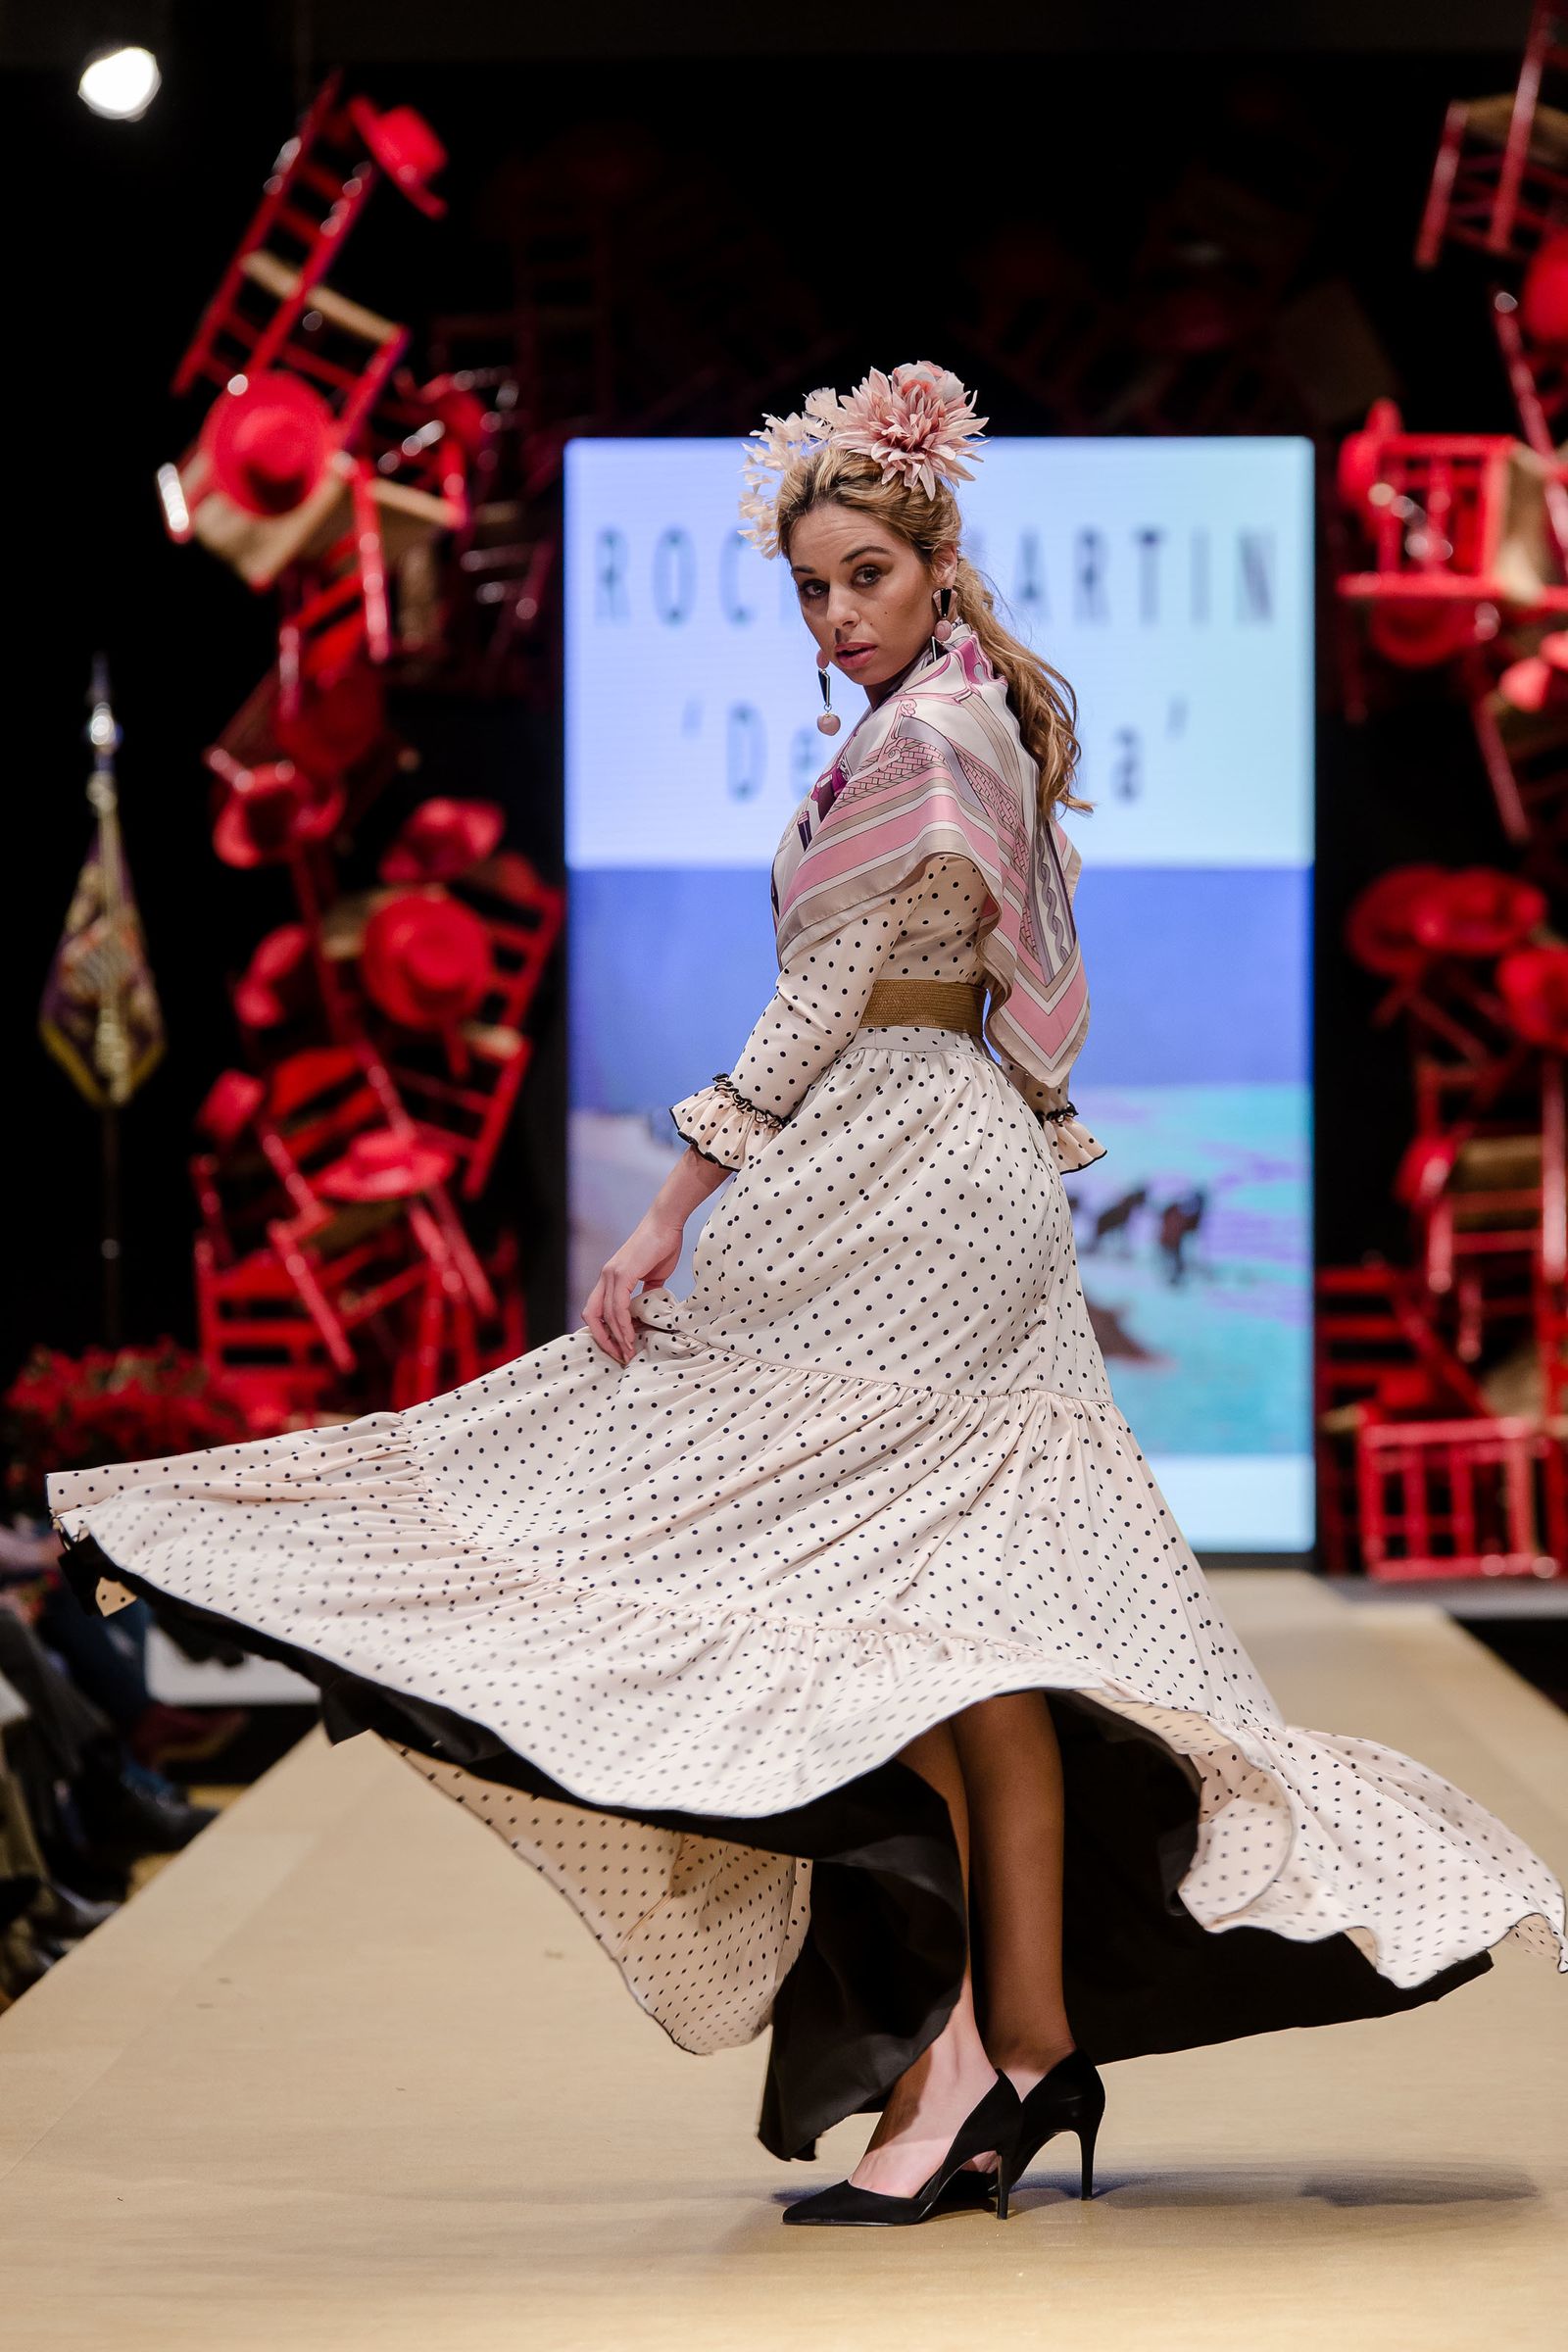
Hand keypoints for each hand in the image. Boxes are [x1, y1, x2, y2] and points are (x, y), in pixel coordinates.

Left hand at [583, 1208, 684, 1364]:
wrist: (667, 1223)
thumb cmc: (662, 1245)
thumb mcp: (654, 1275)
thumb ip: (647, 1292)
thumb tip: (649, 1308)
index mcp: (610, 1277)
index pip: (595, 1309)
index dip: (602, 1330)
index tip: (617, 1346)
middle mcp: (605, 1276)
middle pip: (591, 1315)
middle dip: (603, 1339)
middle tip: (619, 1355)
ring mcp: (611, 1274)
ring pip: (605, 1315)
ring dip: (617, 1337)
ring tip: (629, 1352)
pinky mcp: (622, 1274)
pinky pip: (617, 1307)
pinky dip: (622, 1325)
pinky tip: (631, 1336)